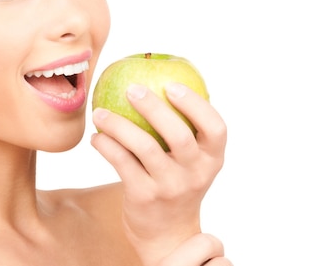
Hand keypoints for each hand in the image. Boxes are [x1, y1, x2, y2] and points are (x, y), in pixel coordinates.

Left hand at [91, 82, 226, 265]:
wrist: (167, 233)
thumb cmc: (176, 181)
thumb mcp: (191, 162)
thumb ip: (184, 129)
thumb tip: (156, 79)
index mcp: (212, 159)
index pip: (216, 128)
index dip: (196, 104)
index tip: (172, 85)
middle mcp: (196, 174)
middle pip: (179, 135)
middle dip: (154, 108)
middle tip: (132, 88)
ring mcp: (170, 187)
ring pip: (144, 148)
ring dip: (119, 125)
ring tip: (100, 112)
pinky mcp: (145, 197)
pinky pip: (122, 163)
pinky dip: (106, 145)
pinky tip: (97, 136)